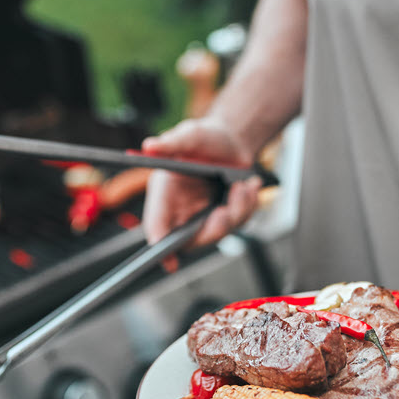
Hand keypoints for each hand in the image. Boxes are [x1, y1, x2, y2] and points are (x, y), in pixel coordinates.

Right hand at [141, 117, 261, 271]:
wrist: (231, 140)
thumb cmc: (203, 139)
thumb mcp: (188, 135)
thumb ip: (170, 143)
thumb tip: (149, 146)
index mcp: (164, 194)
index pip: (157, 227)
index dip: (160, 248)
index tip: (169, 262)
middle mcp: (181, 210)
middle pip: (191, 240)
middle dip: (212, 229)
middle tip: (224, 211)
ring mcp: (203, 215)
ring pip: (220, 231)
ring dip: (237, 210)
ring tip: (241, 185)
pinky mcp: (224, 216)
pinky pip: (238, 223)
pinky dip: (248, 205)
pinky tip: (249, 186)